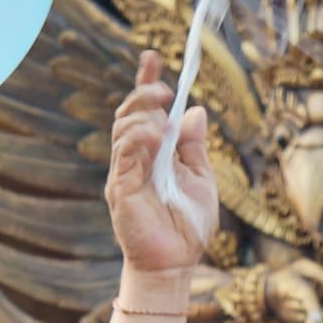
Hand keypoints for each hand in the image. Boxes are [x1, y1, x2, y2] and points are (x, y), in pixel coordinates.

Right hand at [101, 51, 216, 284]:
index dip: (146, 83)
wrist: (176, 264)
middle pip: (128, 113)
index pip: (145, 111)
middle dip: (144, 93)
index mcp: (155, 153)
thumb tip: (195, 111)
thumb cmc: (188, 227)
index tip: (152, 58)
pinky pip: (124, 151)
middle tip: (165, 91)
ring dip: (144, 113)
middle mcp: (135, 159)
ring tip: (163, 119)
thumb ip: (194, 147)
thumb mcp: (202, 178)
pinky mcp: (120, 187)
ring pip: (123, 127)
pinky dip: (140, 136)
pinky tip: (157, 136)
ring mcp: (124, 172)